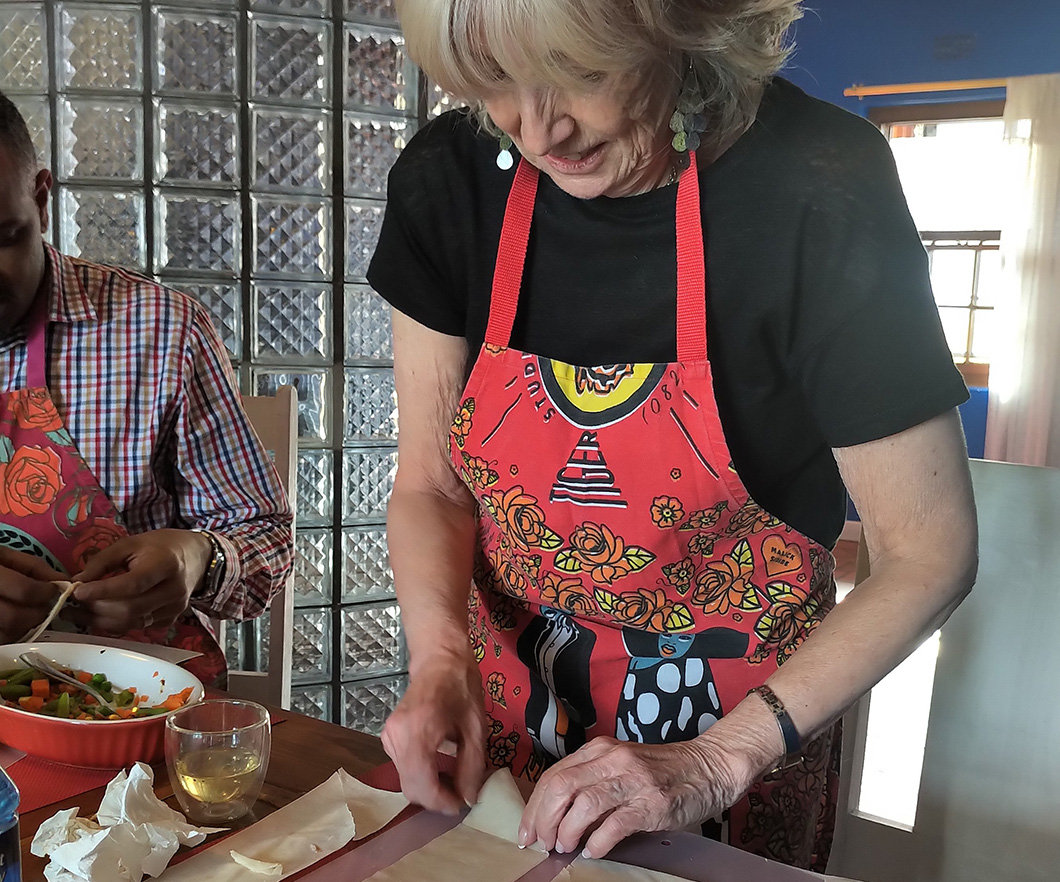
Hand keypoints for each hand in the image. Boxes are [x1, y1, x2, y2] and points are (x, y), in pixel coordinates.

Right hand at [0, 548, 64, 641]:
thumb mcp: (3, 555)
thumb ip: (33, 566)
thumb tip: (63, 581)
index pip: (25, 591)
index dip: (45, 593)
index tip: (52, 590)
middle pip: (15, 619)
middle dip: (37, 614)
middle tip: (42, 606)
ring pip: (6, 635)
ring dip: (24, 627)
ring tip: (26, 613)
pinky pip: (0, 641)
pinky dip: (10, 635)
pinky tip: (11, 623)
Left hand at [71, 529, 212, 633]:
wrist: (197, 556)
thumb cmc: (160, 546)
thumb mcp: (130, 543)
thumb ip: (102, 561)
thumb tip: (76, 582)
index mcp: (165, 564)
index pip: (132, 584)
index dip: (102, 591)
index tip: (77, 592)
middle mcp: (174, 590)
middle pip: (129, 609)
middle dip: (96, 608)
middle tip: (73, 603)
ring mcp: (174, 608)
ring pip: (131, 623)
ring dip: (100, 620)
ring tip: (80, 611)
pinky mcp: (170, 620)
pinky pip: (137, 628)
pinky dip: (115, 624)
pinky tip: (101, 615)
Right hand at [381, 648, 487, 814]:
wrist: (439, 660)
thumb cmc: (460, 688)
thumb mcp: (476, 727)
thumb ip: (472, 766)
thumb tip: (468, 799)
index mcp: (418, 730)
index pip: (421, 784)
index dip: (441, 802)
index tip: (462, 805)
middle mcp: (396, 736)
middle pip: (410, 787)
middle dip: (435, 798)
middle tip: (460, 795)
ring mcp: (388, 737)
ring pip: (405, 781)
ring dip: (428, 788)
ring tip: (453, 781)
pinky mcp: (387, 738)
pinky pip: (403, 768)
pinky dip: (420, 775)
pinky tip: (439, 767)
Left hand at [518, 735, 744, 858]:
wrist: (708, 767)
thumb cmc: (662, 770)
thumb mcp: (621, 765)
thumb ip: (591, 781)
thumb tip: (556, 816)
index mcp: (600, 750)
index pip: (554, 776)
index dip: (534, 807)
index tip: (527, 831)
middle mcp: (612, 760)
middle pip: (561, 788)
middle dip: (543, 820)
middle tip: (541, 843)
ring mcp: (633, 780)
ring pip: (583, 805)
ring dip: (567, 832)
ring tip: (565, 847)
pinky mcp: (652, 803)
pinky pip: (614, 824)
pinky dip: (597, 841)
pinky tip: (592, 851)